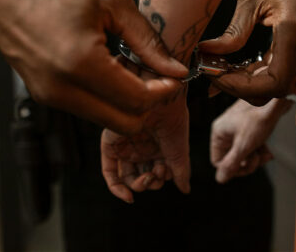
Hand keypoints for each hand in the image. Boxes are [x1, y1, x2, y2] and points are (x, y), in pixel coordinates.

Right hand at [0, 0, 187, 133]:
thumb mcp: (113, 4)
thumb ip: (148, 41)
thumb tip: (174, 68)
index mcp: (80, 63)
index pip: (137, 100)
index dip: (163, 92)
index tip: (172, 77)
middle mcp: (62, 89)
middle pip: (125, 124)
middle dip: (149, 105)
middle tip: (156, 78)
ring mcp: (51, 97)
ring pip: (107, 120)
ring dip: (128, 103)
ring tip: (133, 70)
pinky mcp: (46, 96)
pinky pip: (89, 110)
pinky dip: (108, 99)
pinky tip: (112, 72)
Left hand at [101, 67, 189, 202]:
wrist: (161, 99)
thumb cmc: (173, 119)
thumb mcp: (179, 149)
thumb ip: (180, 170)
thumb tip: (185, 190)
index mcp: (156, 148)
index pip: (155, 173)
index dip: (161, 179)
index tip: (167, 172)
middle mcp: (140, 148)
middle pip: (141, 176)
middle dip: (151, 182)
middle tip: (158, 174)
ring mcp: (125, 147)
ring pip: (127, 177)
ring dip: (138, 185)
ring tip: (148, 178)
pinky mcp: (111, 144)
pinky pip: (109, 172)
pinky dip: (117, 188)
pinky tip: (128, 196)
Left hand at [200, 0, 295, 104]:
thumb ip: (233, 30)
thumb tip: (207, 50)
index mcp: (294, 32)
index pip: (274, 81)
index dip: (243, 87)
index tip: (217, 76)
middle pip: (271, 90)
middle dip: (238, 87)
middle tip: (212, 73)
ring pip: (272, 89)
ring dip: (244, 85)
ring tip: (220, 70)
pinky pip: (274, 78)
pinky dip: (252, 78)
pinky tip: (233, 69)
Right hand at [210, 98, 291, 182]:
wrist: (276, 96)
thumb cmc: (259, 117)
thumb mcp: (244, 145)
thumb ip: (231, 163)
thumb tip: (219, 179)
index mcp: (218, 133)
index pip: (218, 162)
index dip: (232, 168)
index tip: (246, 166)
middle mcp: (225, 132)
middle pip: (231, 159)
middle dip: (246, 162)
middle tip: (258, 158)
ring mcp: (237, 130)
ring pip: (243, 154)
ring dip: (255, 158)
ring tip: (266, 153)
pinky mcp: (249, 128)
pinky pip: (250, 146)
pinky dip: (259, 150)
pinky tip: (268, 151)